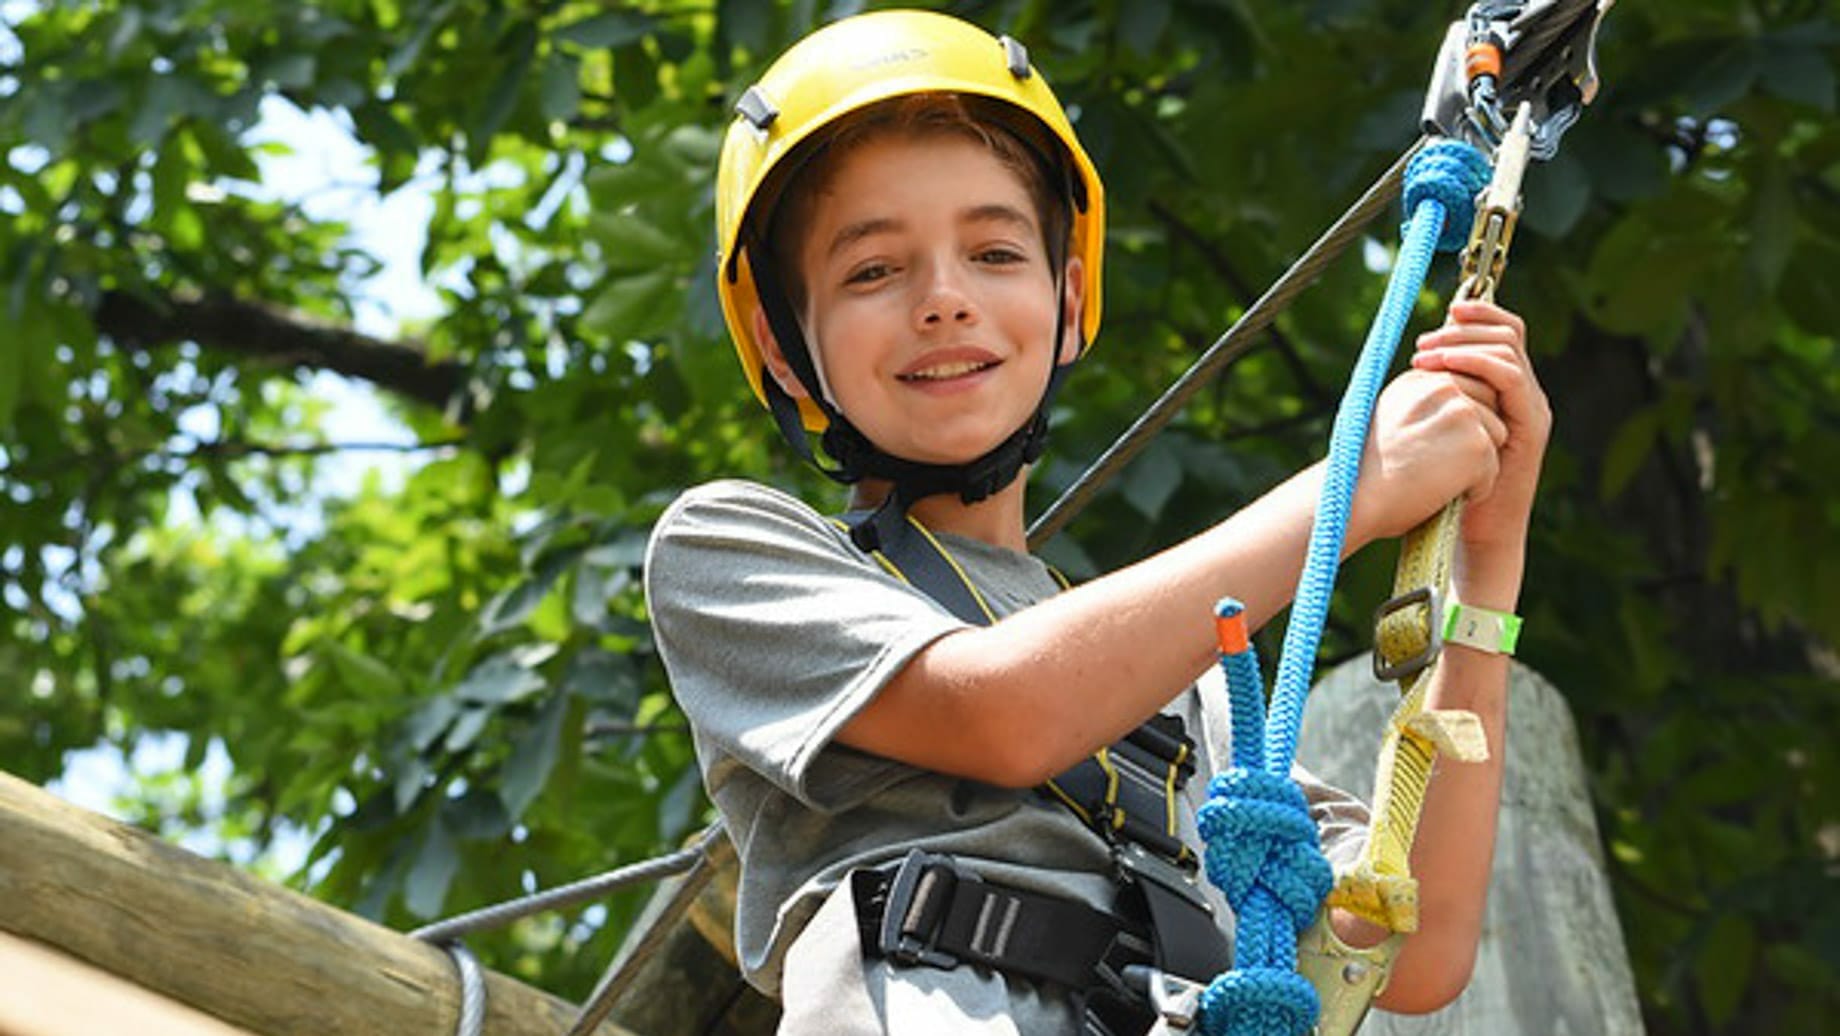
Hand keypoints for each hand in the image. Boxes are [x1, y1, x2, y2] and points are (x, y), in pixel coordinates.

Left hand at [1409, 301, 1549, 553]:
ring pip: (1509, 348)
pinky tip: (1443, 369)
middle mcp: (1525, 393)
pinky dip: (1476, 363)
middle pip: (1509, 332)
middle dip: (1464, 324)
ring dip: (1462, 343)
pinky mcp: (1531, 425)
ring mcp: (1531, 408)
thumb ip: (1438, 393)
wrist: (1473, 530)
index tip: (1440, 316)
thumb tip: (1414, 360)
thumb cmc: (1447, 481)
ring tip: (1423, 355)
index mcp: (1507, 389)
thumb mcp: (1439, 426)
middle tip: (1423, 342)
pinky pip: (1511, 377)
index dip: (1475, 314)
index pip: (1503, 332)